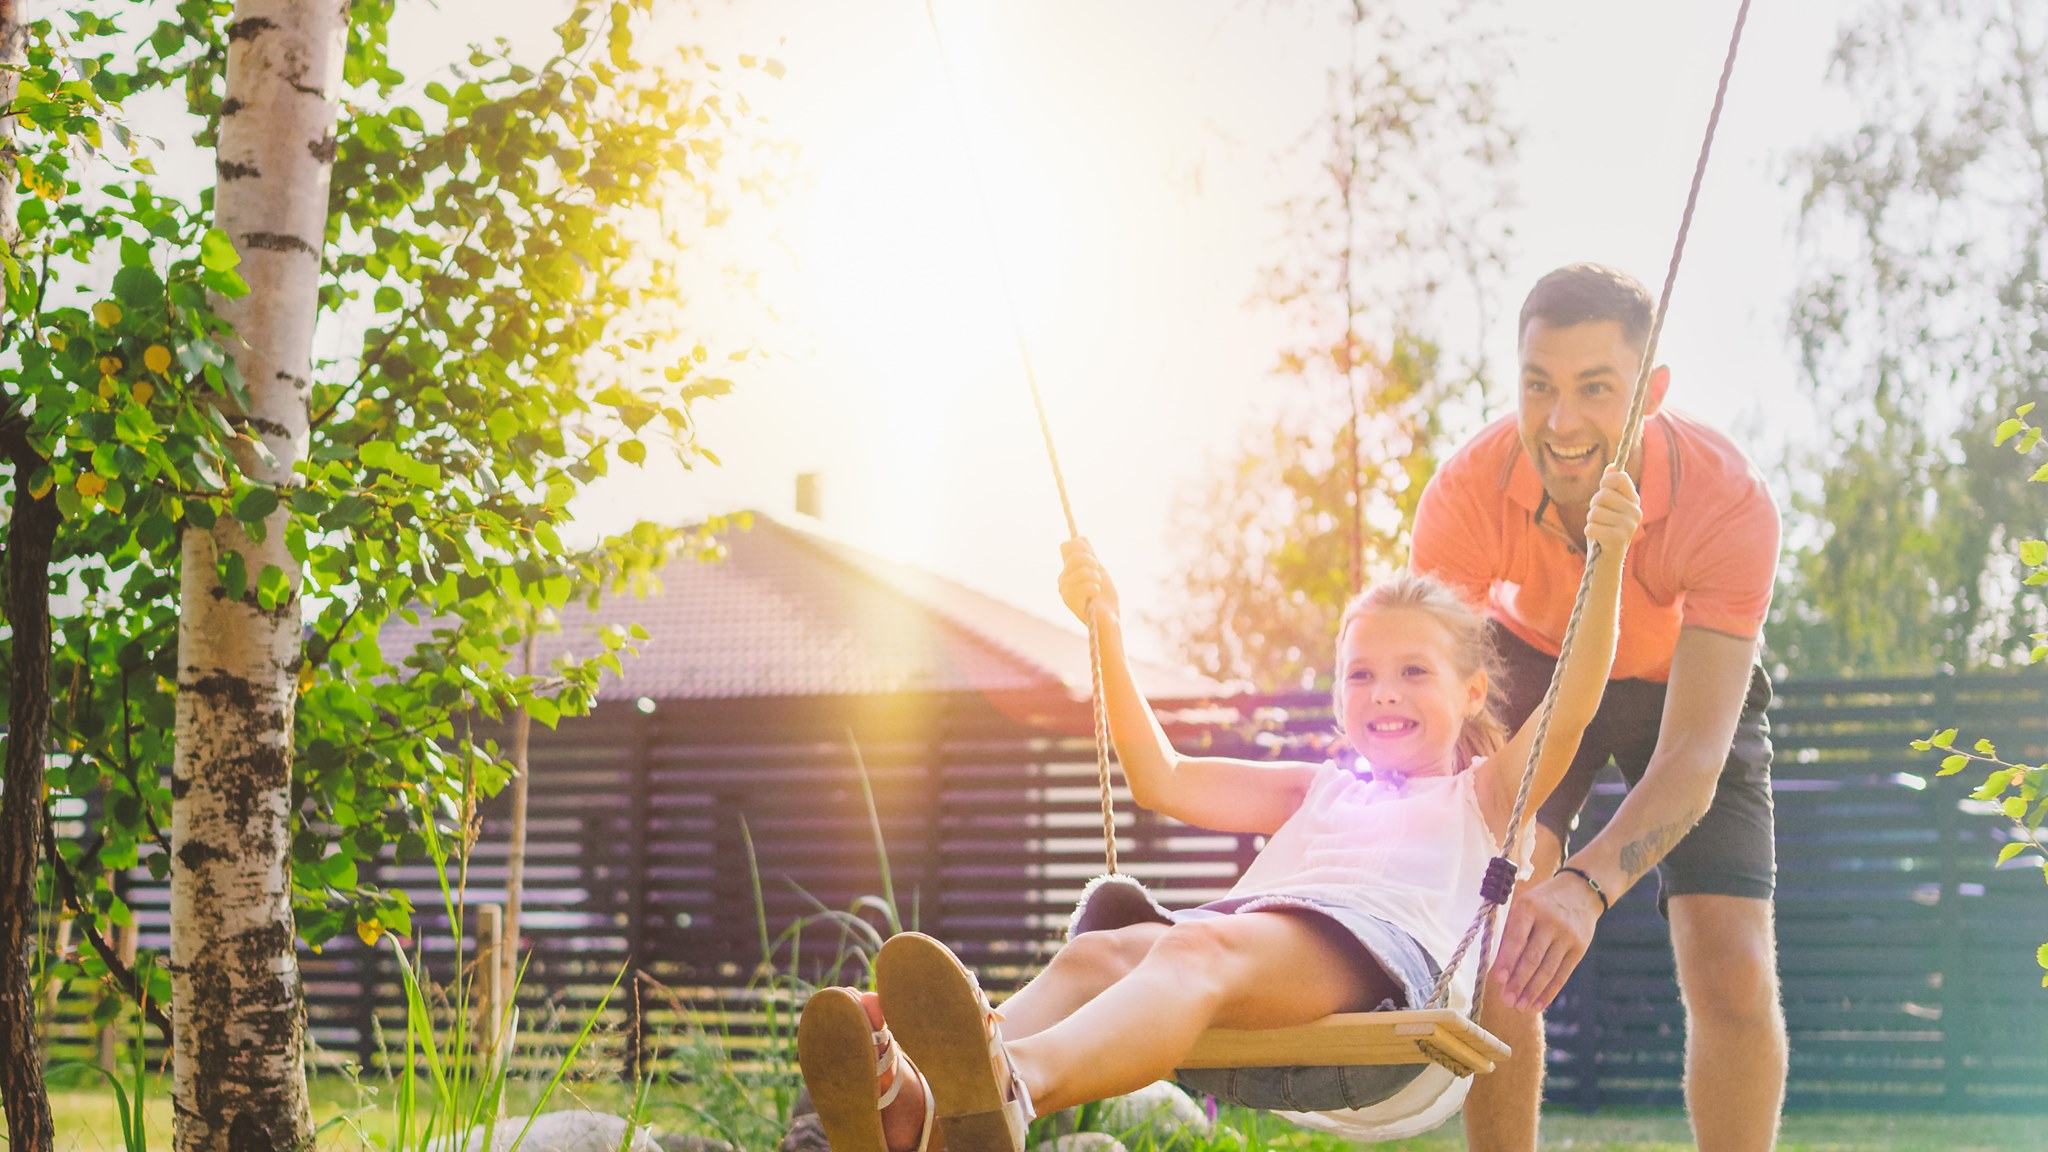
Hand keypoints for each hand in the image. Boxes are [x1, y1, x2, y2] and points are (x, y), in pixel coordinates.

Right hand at [1058, 537, 1119, 626]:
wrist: (1108, 617)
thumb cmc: (1105, 596)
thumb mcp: (1099, 570)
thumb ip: (1090, 555)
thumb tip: (1081, 537)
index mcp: (1068, 569)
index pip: (1067, 546)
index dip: (1081, 547)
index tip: (1093, 558)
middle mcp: (1062, 578)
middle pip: (1075, 556)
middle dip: (1092, 562)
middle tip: (1097, 574)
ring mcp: (1064, 589)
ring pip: (1081, 570)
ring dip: (1095, 578)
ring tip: (1097, 587)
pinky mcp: (1068, 600)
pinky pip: (1085, 585)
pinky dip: (1095, 589)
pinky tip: (1094, 596)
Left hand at [1489, 871, 1603, 1011]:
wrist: (1581, 890)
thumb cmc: (1542, 902)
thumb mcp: (1523, 905)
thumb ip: (1511, 931)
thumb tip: (1499, 967)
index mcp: (1529, 907)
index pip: (1516, 938)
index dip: (1507, 960)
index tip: (1498, 980)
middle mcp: (1550, 921)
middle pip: (1532, 958)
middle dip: (1518, 982)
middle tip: (1507, 1001)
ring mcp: (1567, 935)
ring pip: (1548, 969)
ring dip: (1533, 991)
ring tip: (1520, 1006)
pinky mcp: (1580, 948)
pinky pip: (1563, 974)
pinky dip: (1550, 991)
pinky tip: (1539, 1004)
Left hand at [1584, 466, 1641, 556]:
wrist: (1606, 563)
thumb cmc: (1604, 531)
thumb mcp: (1606, 508)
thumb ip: (1609, 488)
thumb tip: (1611, 467)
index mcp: (1634, 501)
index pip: (1620, 478)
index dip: (1605, 483)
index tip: (1603, 491)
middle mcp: (1636, 512)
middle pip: (1602, 495)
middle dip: (1593, 507)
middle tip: (1600, 520)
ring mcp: (1630, 526)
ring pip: (1594, 512)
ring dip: (1591, 521)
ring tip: (1600, 531)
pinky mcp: (1619, 539)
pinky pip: (1591, 527)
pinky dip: (1589, 533)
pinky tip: (1598, 540)